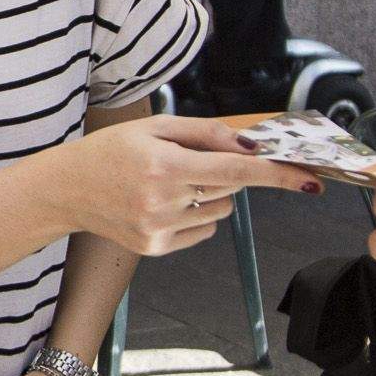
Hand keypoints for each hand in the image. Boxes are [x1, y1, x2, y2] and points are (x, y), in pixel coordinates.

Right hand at [60, 116, 316, 256]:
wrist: (66, 190)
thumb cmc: (111, 151)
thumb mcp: (154, 127)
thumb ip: (206, 133)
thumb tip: (250, 146)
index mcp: (164, 165)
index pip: (235, 171)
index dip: (276, 174)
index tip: (309, 178)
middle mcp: (163, 201)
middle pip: (230, 190)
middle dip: (225, 174)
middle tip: (188, 162)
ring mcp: (159, 230)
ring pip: (219, 211)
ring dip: (209, 195)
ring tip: (169, 183)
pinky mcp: (156, 249)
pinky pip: (202, 231)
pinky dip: (195, 215)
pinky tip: (162, 204)